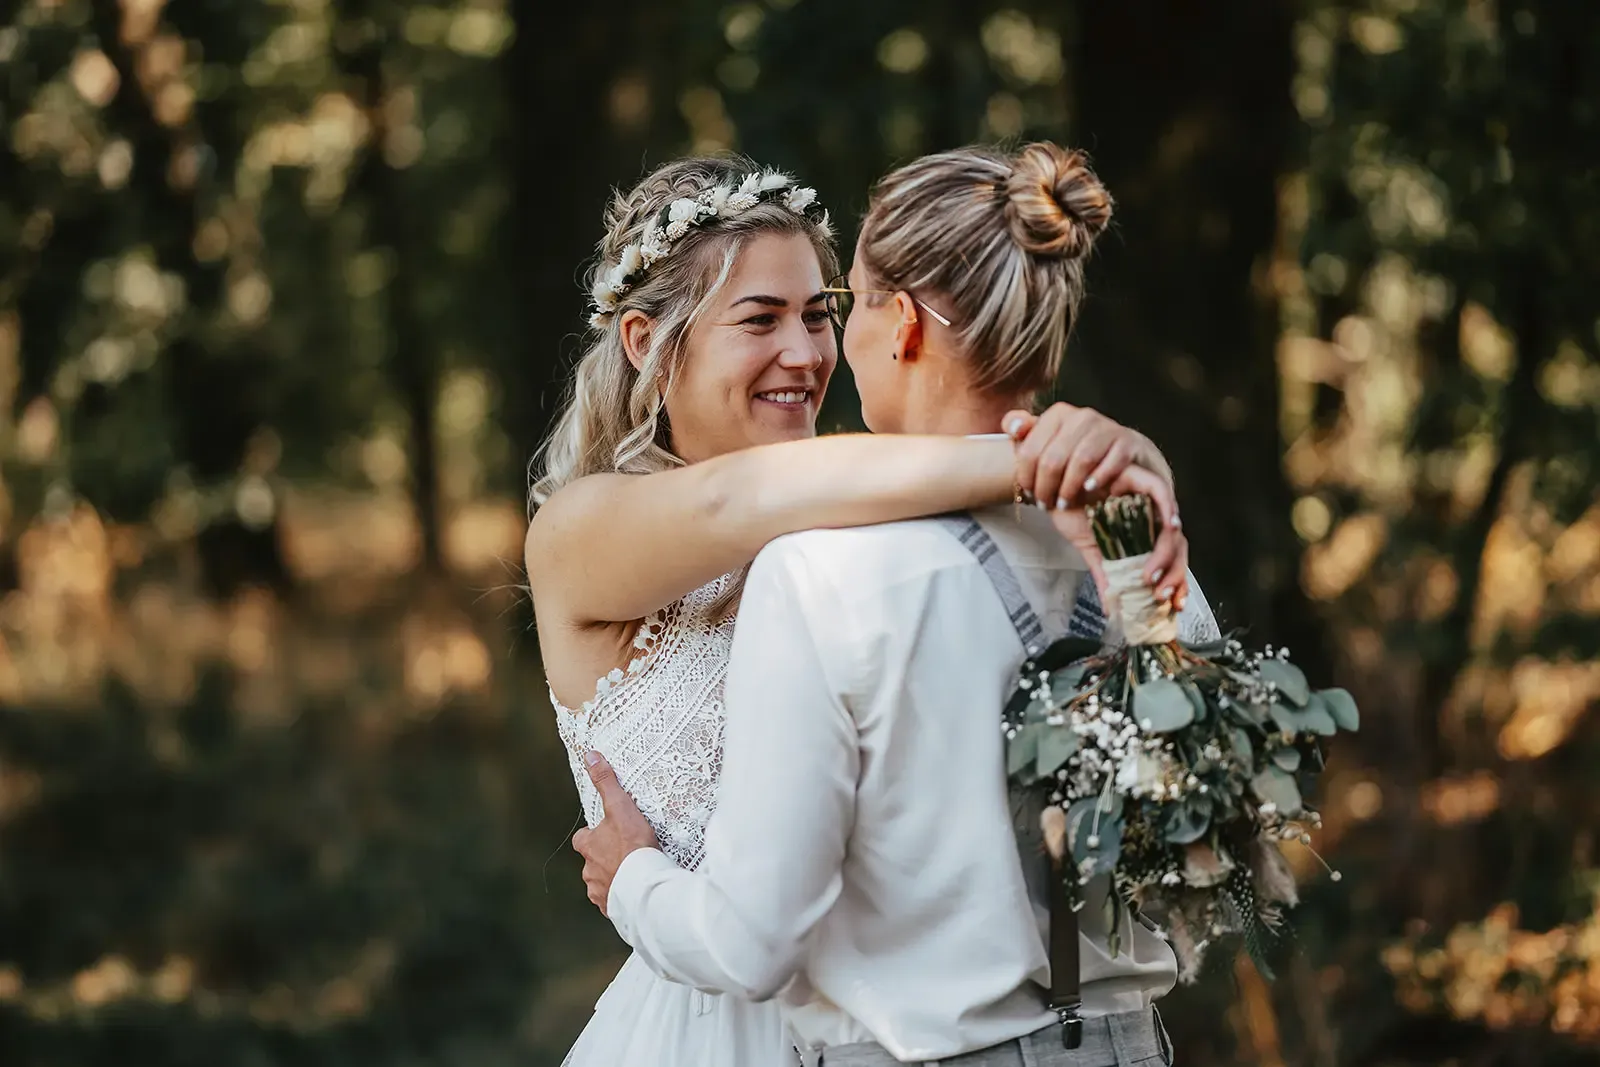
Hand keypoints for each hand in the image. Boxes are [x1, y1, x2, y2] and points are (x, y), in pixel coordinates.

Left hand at [571, 751, 661, 916]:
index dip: (592, 835)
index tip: (606, 833)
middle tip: (625, 854)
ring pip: (602, 883)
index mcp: (588, 846)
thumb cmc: (633, 846)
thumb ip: (606, 782)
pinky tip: (635, 892)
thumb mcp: (621, 807)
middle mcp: (588, 870)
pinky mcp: (611, 908)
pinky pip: (613, 902)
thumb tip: (591, 756)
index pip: (583, 839)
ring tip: (633, 874)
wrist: (644, 886)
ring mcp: (598, 891)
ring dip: (613, 879)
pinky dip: (621, 897)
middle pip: (592, 862)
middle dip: (604, 859)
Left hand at [1005, 403, 1180, 527]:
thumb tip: (1013, 427)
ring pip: (1081, 459)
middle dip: (1045, 487)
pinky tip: (1090, 490)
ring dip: (1070, 487)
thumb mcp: (1051, 444)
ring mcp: (1108, 427)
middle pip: (1053, 457)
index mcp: (1058, 414)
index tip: (1028, 493)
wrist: (1129, 458)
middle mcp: (1082, 416)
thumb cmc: (1082, 456)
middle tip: (1044, 504)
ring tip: (1064, 503)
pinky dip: (1100, 477)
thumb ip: (1027, 434)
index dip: (1026, 476)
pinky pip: (1113, 460)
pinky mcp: (1129, 442)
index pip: (1030, 449)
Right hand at [1047, 463, 1191, 611]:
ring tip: (1148, 574)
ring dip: (1165, 552)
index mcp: (1143, 534)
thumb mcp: (1090, 550)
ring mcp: (1146, 499)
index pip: (1171, 559)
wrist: (1049, 490)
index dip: (1177, 581)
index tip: (1171, 603)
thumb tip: (1112, 609)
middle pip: (1177, 546)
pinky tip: (1168, 525)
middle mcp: (1149, 518)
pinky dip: (1167, 507)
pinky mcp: (1137, 476)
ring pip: (1171, 525)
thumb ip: (1105, 575)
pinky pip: (1159, 490)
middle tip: (1158, 594)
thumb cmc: (1071, 512)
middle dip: (1174, 573)